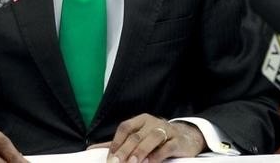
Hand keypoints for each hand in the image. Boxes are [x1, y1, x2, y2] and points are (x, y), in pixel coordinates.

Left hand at [88, 113, 205, 162]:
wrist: (186, 137)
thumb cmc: (158, 138)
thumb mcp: (139, 137)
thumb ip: (118, 143)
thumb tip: (92, 148)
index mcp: (141, 120)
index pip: (125, 128)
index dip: (116, 143)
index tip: (110, 158)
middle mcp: (153, 122)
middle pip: (136, 135)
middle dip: (125, 150)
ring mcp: (166, 130)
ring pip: (151, 138)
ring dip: (140, 151)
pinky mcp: (178, 141)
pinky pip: (167, 147)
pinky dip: (157, 155)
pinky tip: (150, 162)